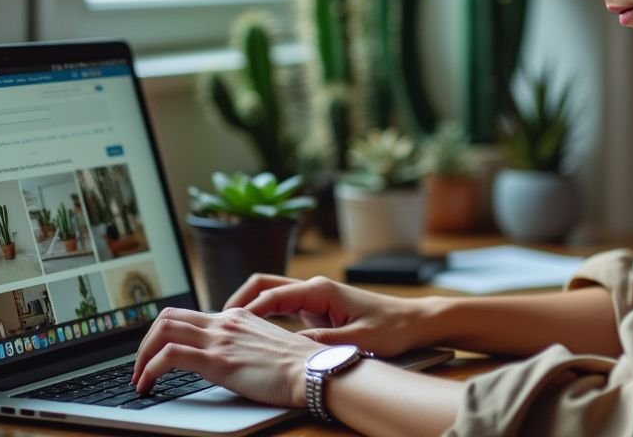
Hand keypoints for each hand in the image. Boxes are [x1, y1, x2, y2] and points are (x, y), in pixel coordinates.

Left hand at [131, 306, 322, 406]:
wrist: (314, 372)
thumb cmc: (300, 367)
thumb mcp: (268, 347)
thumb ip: (246, 346)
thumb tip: (234, 360)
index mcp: (237, 317)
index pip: (189, 315)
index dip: (166, 334)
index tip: (157, 354)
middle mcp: (225, 322)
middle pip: (168, 316)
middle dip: (146, 342)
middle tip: (141, 366)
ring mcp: (220, 339)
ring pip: (162, 331)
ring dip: (142, 355)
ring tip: (139, 378)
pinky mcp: (217, 360)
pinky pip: (168, 357)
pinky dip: (149, 370)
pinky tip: (147, 385)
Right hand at [226, 274, 429, 356]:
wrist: (413, 322)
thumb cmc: (391, 328)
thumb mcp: (357, 340)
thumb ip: (323, 343)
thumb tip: (291, 348)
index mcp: (320, 290)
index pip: (272, 294)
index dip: (248, 310)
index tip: (228, 324)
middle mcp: (313, 288)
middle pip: (265, 285)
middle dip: (240, 300)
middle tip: (220, 322)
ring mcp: (314, 297)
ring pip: (271, 295)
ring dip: (250, 307)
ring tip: (229, 329)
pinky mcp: (316, 310)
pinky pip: (281, 308)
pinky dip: (264, 317)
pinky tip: (254, 335)